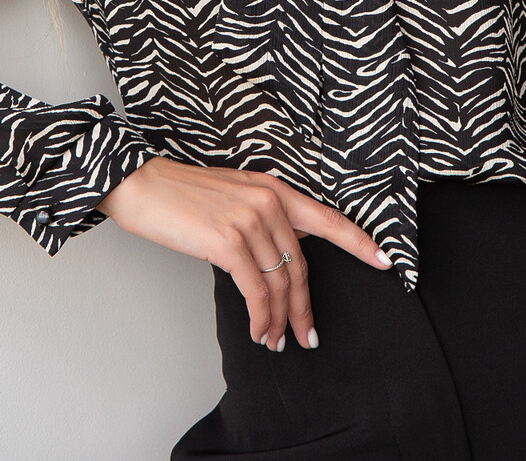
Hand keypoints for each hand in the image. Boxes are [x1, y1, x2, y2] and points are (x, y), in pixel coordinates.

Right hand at [97, 157, 391, 351]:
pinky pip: (256, 291)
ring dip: (279, 319)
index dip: (358, 240)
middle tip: (307, 336)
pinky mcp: (228, 242)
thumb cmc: (181, 194)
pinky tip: (258, 330)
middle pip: (300, 266)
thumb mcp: (231, 195)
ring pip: (280, 283)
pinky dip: (260, 317)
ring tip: (275, 340)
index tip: (384, 260)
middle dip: (304, 307)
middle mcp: (267, 200)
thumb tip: (274, 262)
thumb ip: (259, 218)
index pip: (325, 217)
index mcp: (272, 188)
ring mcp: (249, 220)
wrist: (141, 184)